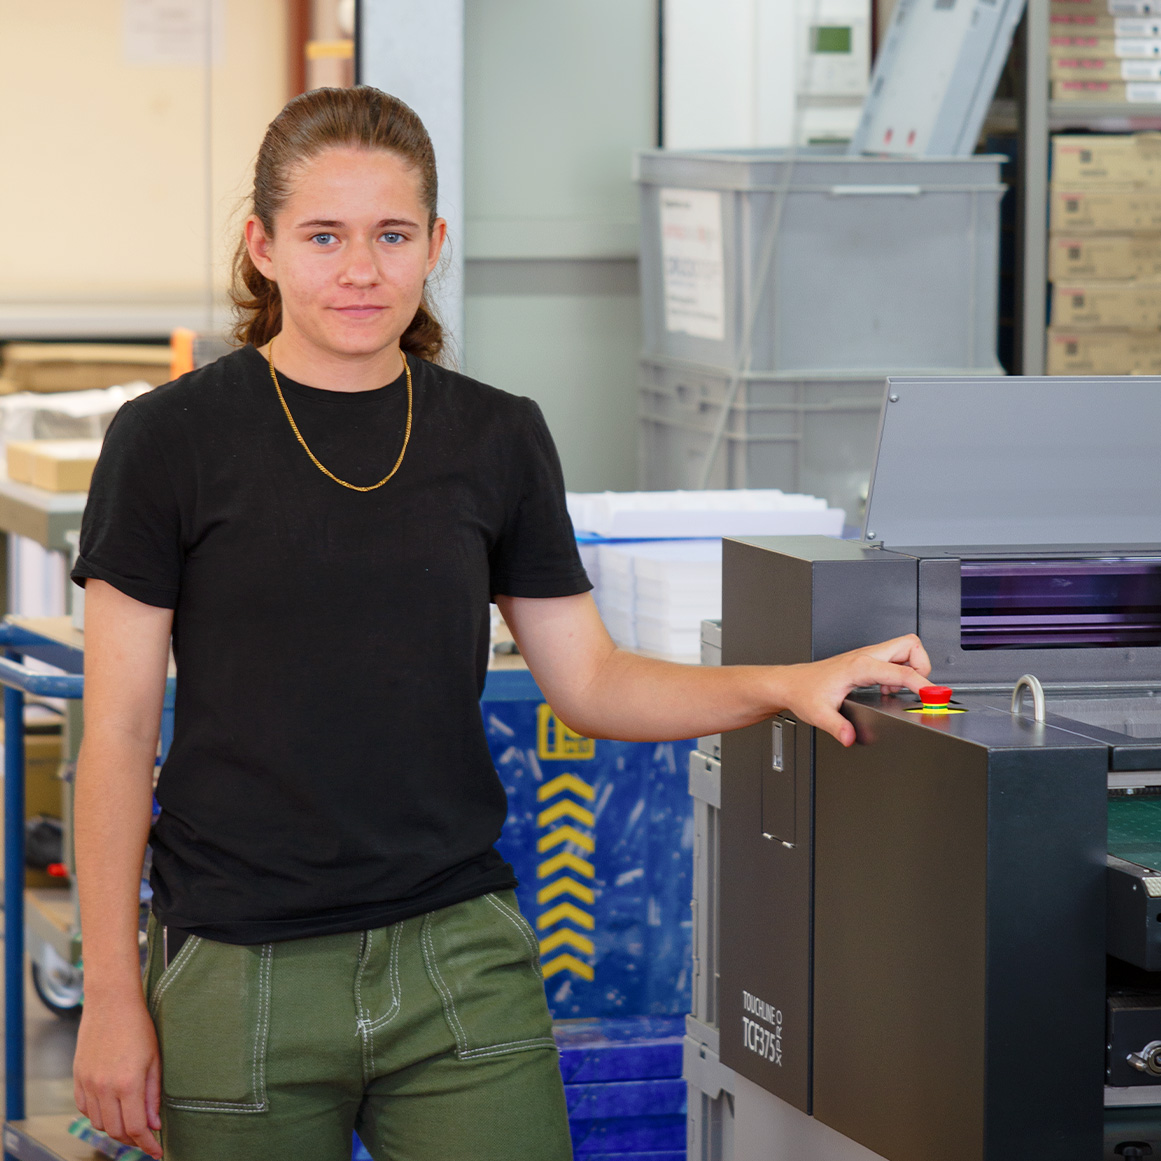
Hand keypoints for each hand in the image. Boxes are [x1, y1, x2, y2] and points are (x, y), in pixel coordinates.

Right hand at [74, 993, 162, 1158]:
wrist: (111, 1002)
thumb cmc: (139, 1026)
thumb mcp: (155, 1058)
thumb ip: (153, 1094)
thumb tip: (154, 1124)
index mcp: (128, 1083)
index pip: (136, 1128)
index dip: (147, 1144)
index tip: (157, 1152)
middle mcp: (104, 1087)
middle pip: (115, 1131)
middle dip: (132, 1140)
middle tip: (146, 1138)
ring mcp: (88, 1083)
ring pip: (98, 1123)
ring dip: (115, 1128)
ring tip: (131, 1123)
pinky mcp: (78, 1078)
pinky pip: (84, 1109)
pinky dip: (97, 1115)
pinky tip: (111, 1109)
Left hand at [778, 633, 931, 747]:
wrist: (791, 683)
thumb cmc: (804, 691)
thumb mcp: (819, 714)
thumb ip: (837, 726)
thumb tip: (850, 737)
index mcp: (859, 666)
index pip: (901, 671)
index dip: (922, 684)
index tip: (934, 696)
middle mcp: (865, 656)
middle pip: (910, 645)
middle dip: (923, 665)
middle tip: (920, 689)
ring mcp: (866, 656)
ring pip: (904, 648)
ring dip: (911, 667)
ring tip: (898, 691)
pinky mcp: (865, 660)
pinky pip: (893, 658)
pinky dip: (899, 671)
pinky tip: (887, 689)